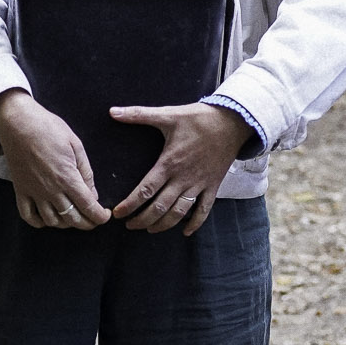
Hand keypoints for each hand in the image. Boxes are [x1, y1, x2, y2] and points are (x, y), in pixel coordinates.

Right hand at [0, 88, 109, 230]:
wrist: (18, 123)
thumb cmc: (49, 129)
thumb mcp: (76, 145)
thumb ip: (86, 172)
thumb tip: (92, 193)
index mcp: (67, 177)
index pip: (88, 207)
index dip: (100, 216)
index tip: (105, 216)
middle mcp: (50, 190)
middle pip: (72, 219)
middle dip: (87, 223)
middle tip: (94, 220)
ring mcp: (33, 192)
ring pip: (52, 221)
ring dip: (66, 224)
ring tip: (74, 216)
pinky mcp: (20, 191)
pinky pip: (28, 216)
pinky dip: (39, 223)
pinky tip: (48, 219)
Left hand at [109, 102, 250, 233]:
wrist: (233, 122)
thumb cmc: (199, 118)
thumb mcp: (168, 114)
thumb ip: (138, 114)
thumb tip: (112, 111)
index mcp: (169, 163)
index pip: (145, 190)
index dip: (129, 205)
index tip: (117, 214)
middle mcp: (183, 178)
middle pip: (159, 208)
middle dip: (142, 220)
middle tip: (129, 226)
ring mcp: (199, 184)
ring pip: (179, 213)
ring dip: (163, 225)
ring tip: (150, 230)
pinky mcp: (213, 186)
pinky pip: (204, 210)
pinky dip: (195, 224)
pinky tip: (186, 232)